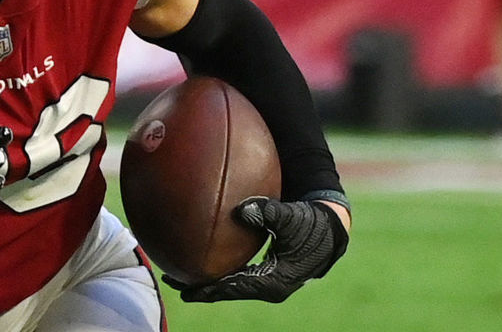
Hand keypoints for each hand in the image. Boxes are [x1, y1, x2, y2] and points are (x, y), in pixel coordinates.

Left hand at [179, 196, 348, 302]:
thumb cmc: (310, 223)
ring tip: (179, 274)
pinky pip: (238, 276)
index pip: (233, 289)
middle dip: (200, 288)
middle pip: (227, 291)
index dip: (208, 290)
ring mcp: (269, 282)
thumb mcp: (290, 217)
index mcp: (273, 280)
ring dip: (207, 281)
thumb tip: (240, 210)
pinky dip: (220, 272)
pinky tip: (203, 261)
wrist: (331, 230)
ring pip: (232, 286)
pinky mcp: (268, 274)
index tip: (184, 289)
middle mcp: (269, 287)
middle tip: (171, 281)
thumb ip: (267, 212)